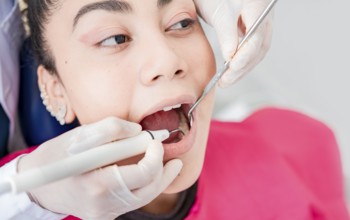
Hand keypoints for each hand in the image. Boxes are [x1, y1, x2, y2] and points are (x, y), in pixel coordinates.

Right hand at [18, 117, 181, 218]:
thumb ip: (112, 129)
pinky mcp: (104, 215)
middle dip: (164, 172)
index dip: (155, 155)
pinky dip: (143, 187)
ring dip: (158, 181)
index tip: (156, 140)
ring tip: (171, 166)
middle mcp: (102, 205)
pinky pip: (131, 201)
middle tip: (174, 160)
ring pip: (142, 198)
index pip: (142, 174)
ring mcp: (104, 213)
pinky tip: (149, 175)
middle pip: (148, 190)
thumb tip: (139, 131)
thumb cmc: (56, 156)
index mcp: (96, 184)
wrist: (37, 186)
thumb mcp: (80, 135)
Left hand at [194, 0, 272, 86]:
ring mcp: (261, 23)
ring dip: (242, 68)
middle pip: (258, 49)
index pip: (255, 41)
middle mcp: (264, 18)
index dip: (243, 58)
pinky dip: (242, 60)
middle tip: (225, 81)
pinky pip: (251, 48)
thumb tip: (231, 56)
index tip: (230, 69)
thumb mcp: (220, 12)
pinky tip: (232, 69)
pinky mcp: (254, 27)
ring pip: (256, 51)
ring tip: (226, 80)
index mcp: (259, 10)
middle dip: (242, 68)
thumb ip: (226, 34)